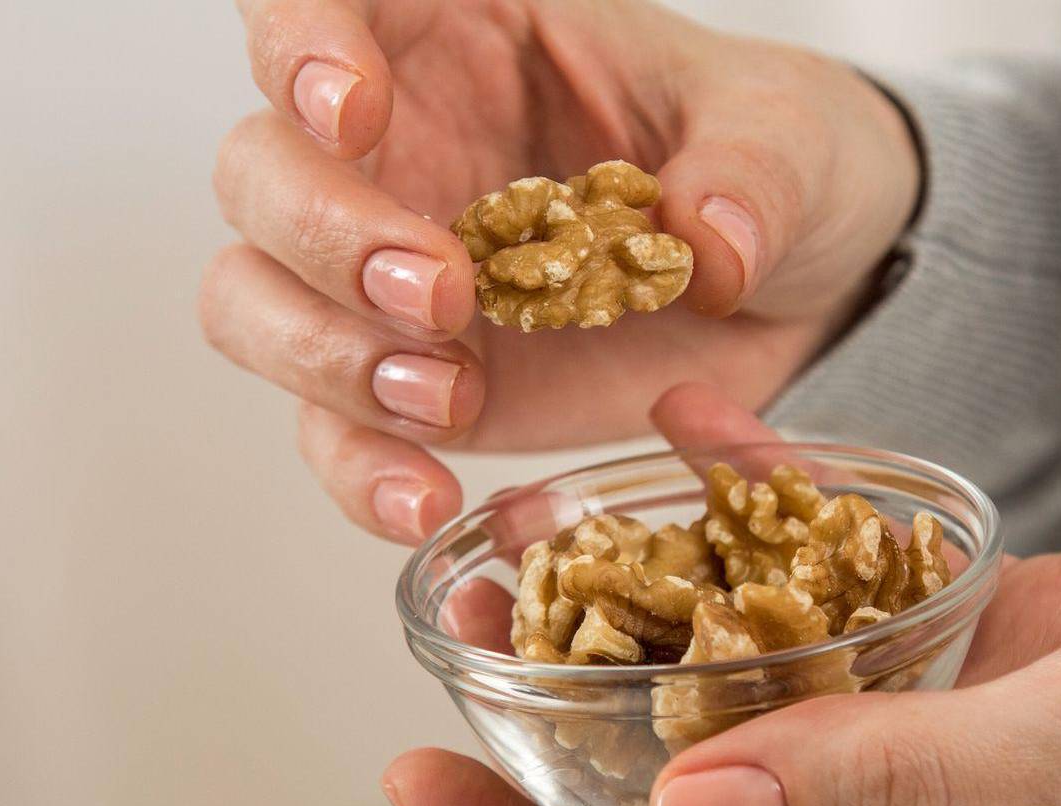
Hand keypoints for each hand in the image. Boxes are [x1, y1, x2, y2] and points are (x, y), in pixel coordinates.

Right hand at [198, 1, 920, 541]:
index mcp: (462, 36)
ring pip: (256, 300)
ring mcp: (391, 274)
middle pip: (262, 168)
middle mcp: (398, 148)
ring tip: (448, 399)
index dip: (297, 45)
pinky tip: (426, 500)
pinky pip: (336, 431)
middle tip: (445, 294)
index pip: (317, 1)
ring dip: (325, 356)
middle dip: (323, 234)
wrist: (804, 285)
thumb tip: (706, 247)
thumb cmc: (774, 161)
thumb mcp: (791, 136)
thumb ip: (751, 172)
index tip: (351, 109)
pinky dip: (363, 471)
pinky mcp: (418, 383)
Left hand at [383, 384, 1060, 805]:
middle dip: (564, 734)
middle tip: (466, 632)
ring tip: (551, 534)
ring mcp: (957, 718)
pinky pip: (857, 583)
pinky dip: (786, 519)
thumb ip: (900, 786)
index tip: (428, 782)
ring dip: (657, 619)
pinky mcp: (998, 628)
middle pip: (698, 803)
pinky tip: (717, 439)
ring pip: (766, 684)